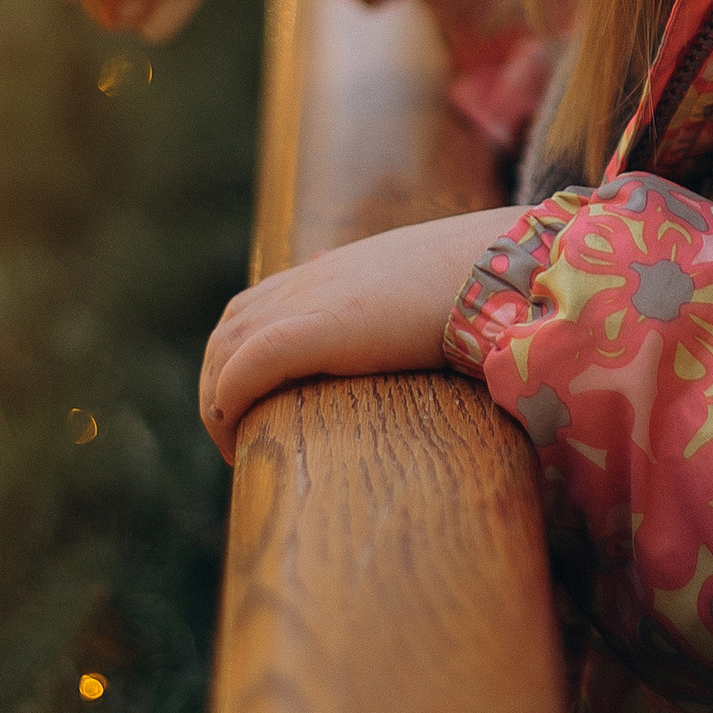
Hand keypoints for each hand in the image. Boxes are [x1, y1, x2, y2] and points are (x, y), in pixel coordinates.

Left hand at [198, 207, 519, 462]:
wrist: (495, 265)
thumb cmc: (473, 282)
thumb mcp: (425, 289)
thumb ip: (399, 300)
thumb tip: (406, 315)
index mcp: (330, 272)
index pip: (253, 306)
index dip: (237, 355)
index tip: (249, 402)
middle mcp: (307, 283)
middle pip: (228, 333)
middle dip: (217, 386)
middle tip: (236, 437)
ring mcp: (305, 303)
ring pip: (224, 352)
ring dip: (217, 402)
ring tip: (238, 447)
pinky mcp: (311, 331)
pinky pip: (244, 369)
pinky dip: (227, 401)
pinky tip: (237, 435)